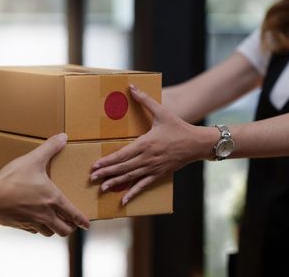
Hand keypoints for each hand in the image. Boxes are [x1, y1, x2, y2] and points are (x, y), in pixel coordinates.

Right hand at [0, 133, 89, 236]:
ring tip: (55, 223)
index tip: (87, 224)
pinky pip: (33, 231)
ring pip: (48, 232)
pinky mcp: (19, 225)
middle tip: (71, 223)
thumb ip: (50, 148)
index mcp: (53, 199)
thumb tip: (64, 136)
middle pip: (63, 230)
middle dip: (69, 228)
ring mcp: (32, 222)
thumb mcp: (34, 159)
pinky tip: (35, 222)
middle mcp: (45, 214)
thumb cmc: (14, 179)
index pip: (73, 214)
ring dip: (53, 229)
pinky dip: (37, 229)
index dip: (82, 220)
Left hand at [90, 84, 209, 204]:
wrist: (197, 143)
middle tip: (92, 178)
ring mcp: (153, 168)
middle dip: (107, 173)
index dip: (108, 161)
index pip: (122, 154)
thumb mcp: (162, 112)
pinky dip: (133, 193)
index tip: (95, 165)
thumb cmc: (178, 127)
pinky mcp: (159, 174)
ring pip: (131, 178)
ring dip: (116, 183)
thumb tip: (131, 87)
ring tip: (102, 188)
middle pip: (123, 168)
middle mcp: (148, 158)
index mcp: (146, 143)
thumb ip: (145, 100)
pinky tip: (123, 201)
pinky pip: (144, 185)